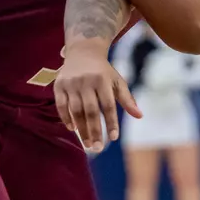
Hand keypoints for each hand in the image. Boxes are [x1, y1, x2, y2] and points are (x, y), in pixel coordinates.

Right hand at [53, 38, 140, 152]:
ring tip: (87, 144)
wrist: (83, 51)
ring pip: (76, 110)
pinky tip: (72, 130)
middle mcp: (86, 81)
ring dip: (81, 129)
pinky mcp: (59, 85)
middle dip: (94, 131)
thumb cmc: (104, 72)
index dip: (111, 122)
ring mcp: (71, 83)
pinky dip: (66, 118)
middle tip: (98, 148)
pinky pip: (61, 105)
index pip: (108, 105)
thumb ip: (127, 99)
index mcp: (102, 80)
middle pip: (91, 111)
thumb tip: (139, 116)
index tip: (114, 138)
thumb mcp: (117, 82)